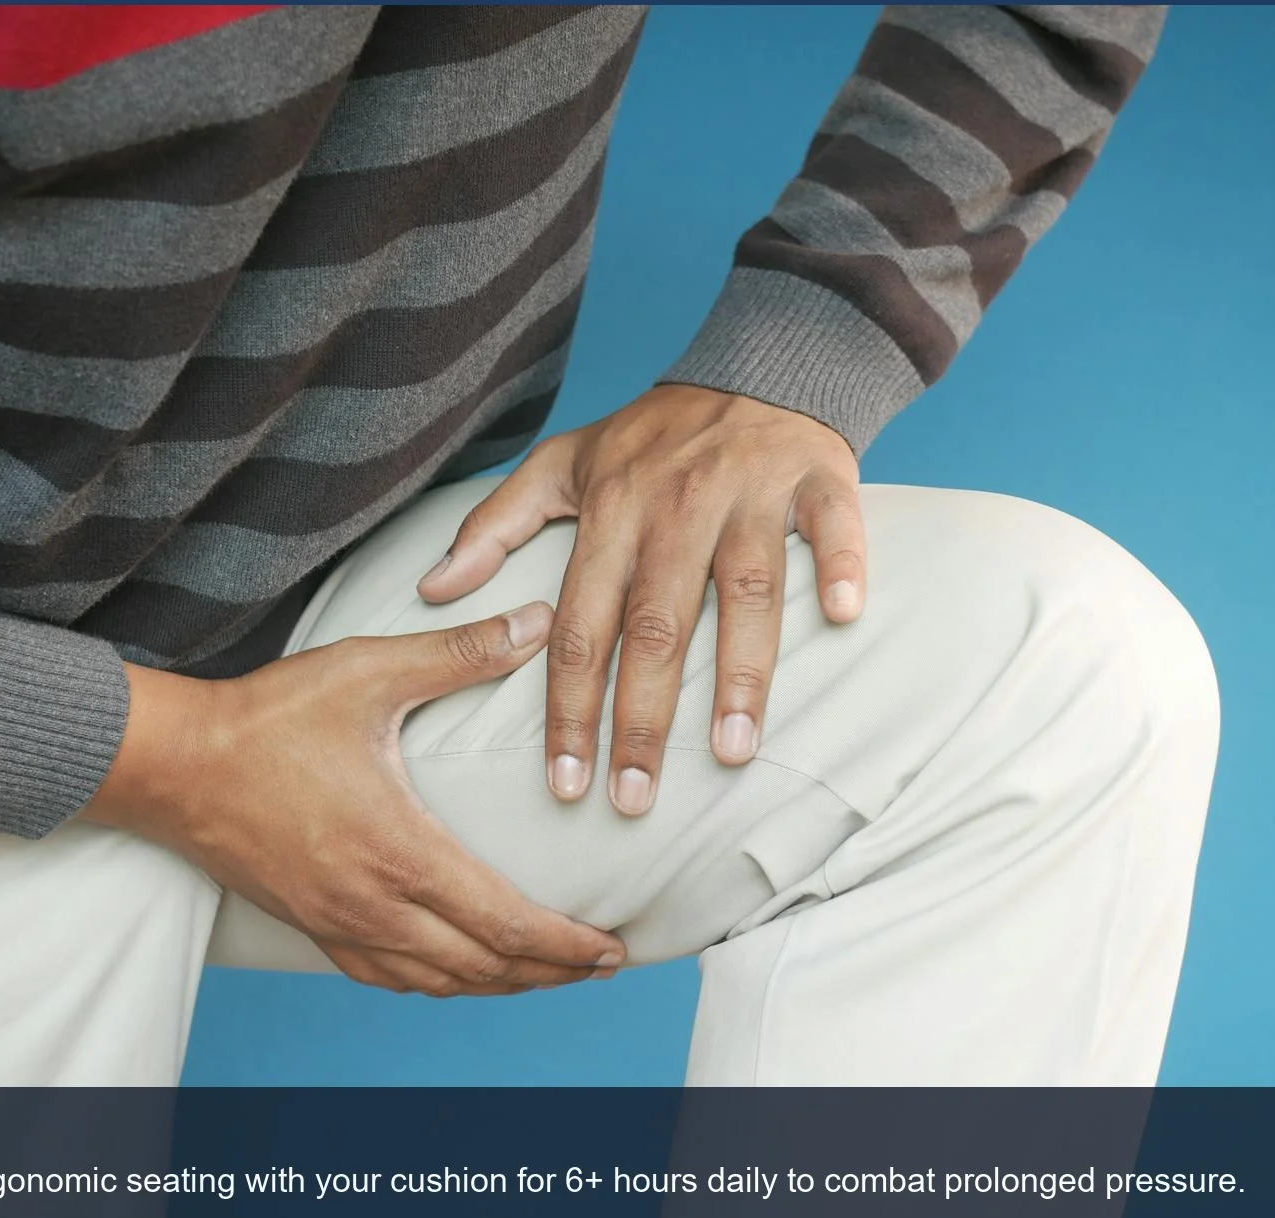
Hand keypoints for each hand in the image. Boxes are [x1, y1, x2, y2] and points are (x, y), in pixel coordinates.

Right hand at [83, 603, 625, 995]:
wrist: (170, 764)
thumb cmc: (268, 716)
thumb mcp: (371, 670)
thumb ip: (462, 652)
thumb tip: (540, 622)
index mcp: (400, 852)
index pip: (505, 925)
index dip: (566, 946)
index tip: (611, 948)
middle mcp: (373, 904)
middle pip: (483, 968)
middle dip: (550, 973)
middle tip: (601, 966)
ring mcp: (338, 923)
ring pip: (438, 983)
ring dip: (500, 985)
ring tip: (547, 973)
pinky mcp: (310, 924)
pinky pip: (387, 977)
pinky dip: (439, 982)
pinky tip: (459, 970)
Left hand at [417, 384, 865, 816]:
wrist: (756, 362)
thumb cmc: (654, 435)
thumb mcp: (561, 463)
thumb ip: (493, 526)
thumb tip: (430, 590)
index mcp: (613, 509)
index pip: (582, 623)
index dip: (570, 707)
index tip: (566, 782)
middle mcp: (677, 504)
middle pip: (657, 624)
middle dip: (643, 718)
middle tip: (636, 798)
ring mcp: (750, 491)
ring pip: (745, 588)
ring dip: (742, 671)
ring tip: (735, 751)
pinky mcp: (818, 478)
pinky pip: (832, 525)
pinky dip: (840, 565)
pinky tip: (844, 617)